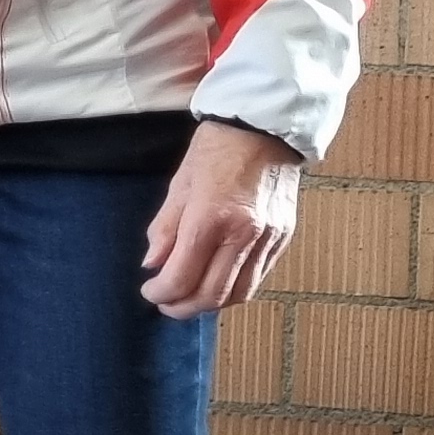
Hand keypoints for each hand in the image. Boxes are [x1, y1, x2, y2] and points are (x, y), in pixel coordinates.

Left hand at [141, 120, 303, 318]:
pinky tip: (217, 281)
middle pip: (212, 295)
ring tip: (189, 297)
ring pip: (239, 294)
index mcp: (211, 218)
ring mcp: (268, 238)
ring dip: (211, 304)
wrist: (266, 127)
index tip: (149, 291)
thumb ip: (165, 228)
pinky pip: (258, 278)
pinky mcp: (284, 238)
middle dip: (183, 307)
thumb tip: (152, 264)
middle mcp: (244, 234)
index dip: (161, 293)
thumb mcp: (179, 184)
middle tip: (166, 304)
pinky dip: (235, 289)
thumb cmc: (217, 149)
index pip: (182, 277)